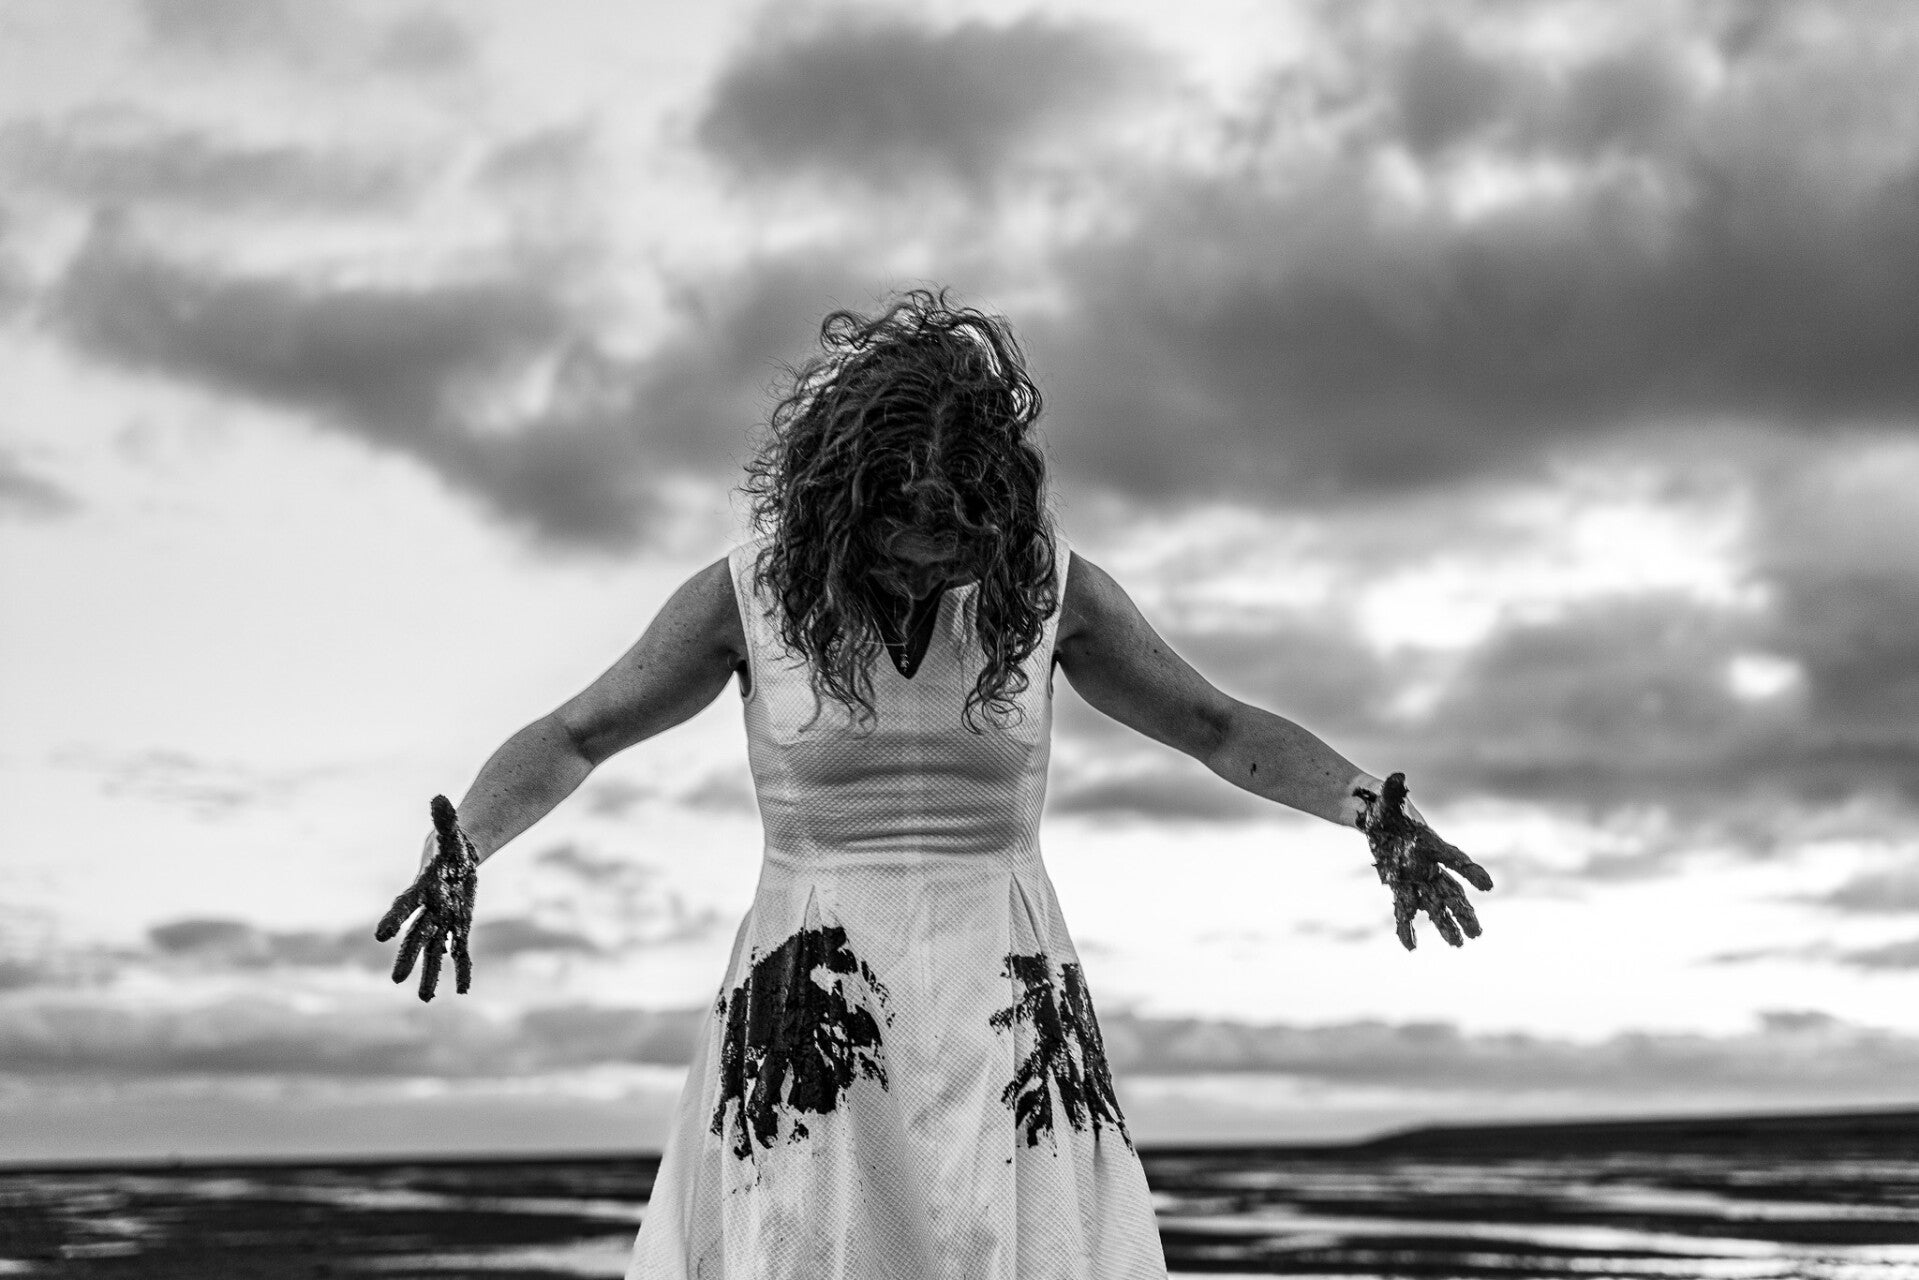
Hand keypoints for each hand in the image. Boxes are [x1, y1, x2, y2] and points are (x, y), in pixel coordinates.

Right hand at [374, 795, 478, 1000]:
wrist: (454, 858)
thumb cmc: (449, 844)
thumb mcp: (450, 831)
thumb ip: (444, 817)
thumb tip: (439, 798)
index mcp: (421, 889)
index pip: (404, 905)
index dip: (394, 919)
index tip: (380, 935)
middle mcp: (428, 910)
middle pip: (417, 936)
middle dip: (407, 957)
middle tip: (395, 981)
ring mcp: (443, 921)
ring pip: (436, 951)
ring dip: (431, 974)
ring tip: (426, 1000)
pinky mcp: (459, 926)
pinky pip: (461, 951)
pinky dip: (463, 969)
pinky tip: (464, 990)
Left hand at [1352, 772, 1492, 950]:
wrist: (1375, 820)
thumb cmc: (1387, 808)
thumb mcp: (1388, 799)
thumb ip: (1394, 789)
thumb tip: (1397, 776)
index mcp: (1432, 846)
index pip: (1456, 861)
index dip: (1471, 873)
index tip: (1487, 886)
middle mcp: (1429, 867)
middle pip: (1451, 893)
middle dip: (1463, 912)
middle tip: (1477, 933)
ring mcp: (1415, 880)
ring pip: (1434, 906)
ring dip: (1444, 926)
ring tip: (1458, 945)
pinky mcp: (1398, 887)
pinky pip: (1403, 911)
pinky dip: (1405, 928)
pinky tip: (1409, 947)